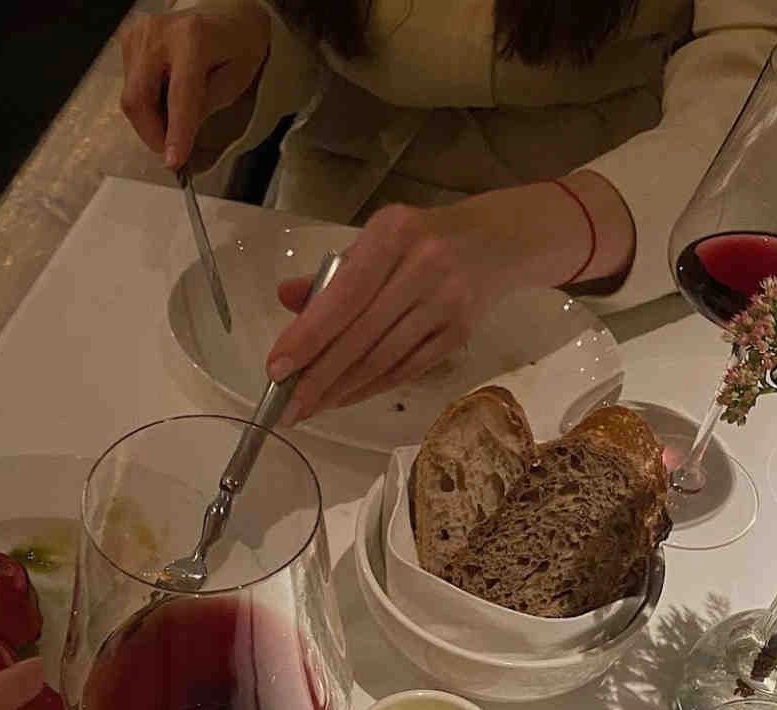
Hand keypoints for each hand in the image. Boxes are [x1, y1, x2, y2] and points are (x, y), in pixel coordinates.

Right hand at [121, 4, 269, 169]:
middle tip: (172, 151)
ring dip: (150, 122)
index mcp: (193, 37)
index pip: (179, 94)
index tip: (173, 161)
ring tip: (174, 120)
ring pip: (131, 98)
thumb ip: (204, 107)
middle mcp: (160, 32)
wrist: (227, 14)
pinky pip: (130, 88)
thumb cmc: (236, 45)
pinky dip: (147, 105)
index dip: (176, 132)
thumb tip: (178, 137)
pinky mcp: (130, 41)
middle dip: (153, 134)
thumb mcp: (234, 81)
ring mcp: (140, 34)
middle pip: (139, 98)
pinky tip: (165, 99)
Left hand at [267, 175, 635, 422]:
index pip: (345, 294)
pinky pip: (406, 369)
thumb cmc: (423, 239)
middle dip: (319, 375)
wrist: (499, 240)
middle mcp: (423, 266)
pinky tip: (344, 399)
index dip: (309, 335)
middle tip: (287, 405)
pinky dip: (371, 388)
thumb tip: (285, 298)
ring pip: (383, 358)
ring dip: (341, 390)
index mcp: (394, 233)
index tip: (277, 368)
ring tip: (309, 409)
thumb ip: (333, 274)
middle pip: (361, 334)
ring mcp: (446, 302)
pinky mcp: (460, 332)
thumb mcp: (379, 240)